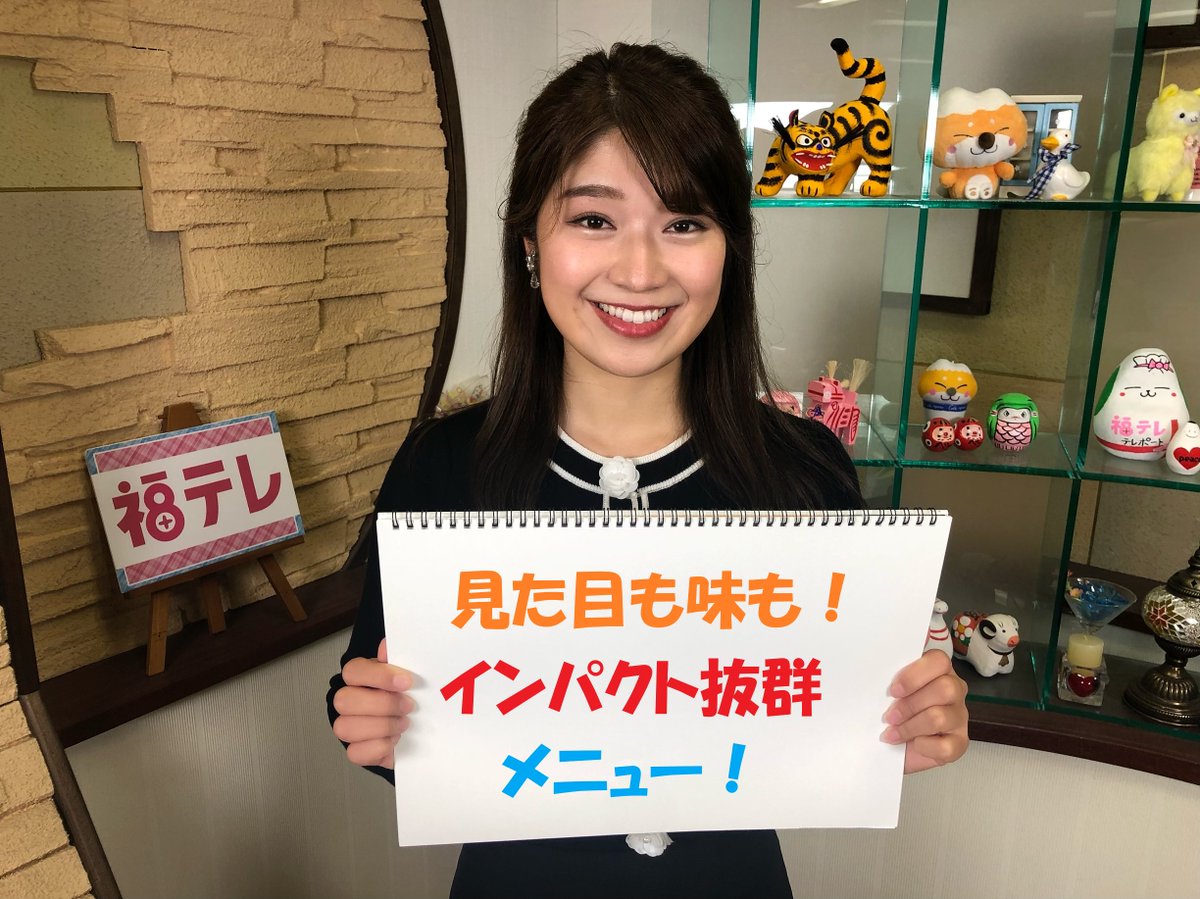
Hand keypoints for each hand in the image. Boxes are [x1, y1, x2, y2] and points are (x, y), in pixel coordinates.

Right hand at [332, 639, 413, 769]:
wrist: (414, 728)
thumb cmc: (405, 696)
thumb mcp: (405, 674)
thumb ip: (397, 659)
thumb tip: (387, 645)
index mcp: (359, 678)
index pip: (353, 671)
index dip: (379, 676)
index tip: (406, 682)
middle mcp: (348, 701)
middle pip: (344, 701)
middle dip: (382, 704)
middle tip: (408, 706)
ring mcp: (348, 727)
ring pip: (345, 728)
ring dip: (382, 726)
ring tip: (404, 724)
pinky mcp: (356, 751)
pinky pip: (355, 753)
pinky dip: (379, 747)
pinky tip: (394, 740)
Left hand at [881, 649, 968, 774]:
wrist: (892, 747)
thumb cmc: (893, 713)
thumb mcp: (890, 691)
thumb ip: (891, 676)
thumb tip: (878, 667)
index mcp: (939, 671)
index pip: (939, 661)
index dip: (914, 675)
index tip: (893, 691)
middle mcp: (955, 691)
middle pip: (945, 688)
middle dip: (910, 704)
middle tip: (889, 716)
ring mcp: (959, 717)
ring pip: (940, 717)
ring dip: (910, 727)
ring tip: (893, 732)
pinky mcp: (959, 743)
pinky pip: (945, 746)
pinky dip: (923, 747)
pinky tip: (913, 745)